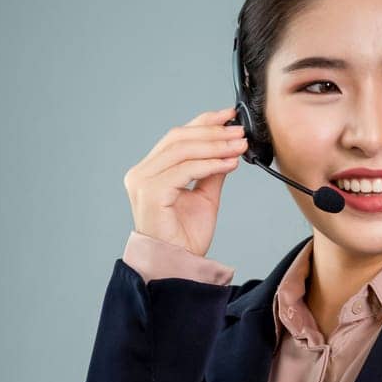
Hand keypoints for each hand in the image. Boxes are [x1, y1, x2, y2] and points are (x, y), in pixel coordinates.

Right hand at [122, 105, 248, 254]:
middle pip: (179, 138)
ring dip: (215, 145)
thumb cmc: (185, 237)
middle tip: (239, 131)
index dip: (203, 121)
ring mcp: (143, 182)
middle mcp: (141, 173)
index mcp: (150, 171)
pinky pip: (185, 170)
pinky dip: (210, 163)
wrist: (178, 265)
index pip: (177, 137)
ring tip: (239, 145)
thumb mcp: (205, 196)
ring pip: (182, 150)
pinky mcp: (151, 192)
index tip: (229, 115)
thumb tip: (227, 146)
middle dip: (212, 131)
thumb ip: (211, 170)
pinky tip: (229, 163)